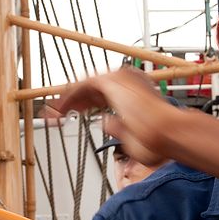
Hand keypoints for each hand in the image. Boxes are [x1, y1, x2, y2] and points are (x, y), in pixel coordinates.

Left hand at [50, 67, 178, 165]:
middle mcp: (126, 81)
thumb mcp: (133, 138)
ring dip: (65, 99)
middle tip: (54, 113)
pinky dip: (68, 97)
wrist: (168, 134)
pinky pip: (81, 86)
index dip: (83, 104)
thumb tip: (105, 122)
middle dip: (71, 101)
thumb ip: (117, 128)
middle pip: (90, 88)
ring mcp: (119, 78)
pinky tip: (58, 110)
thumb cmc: (159, 141)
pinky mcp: (111, 81)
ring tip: (50, 114)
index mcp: (133, 92)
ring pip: (83, 85)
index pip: (101, 94)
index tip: (69, 114)